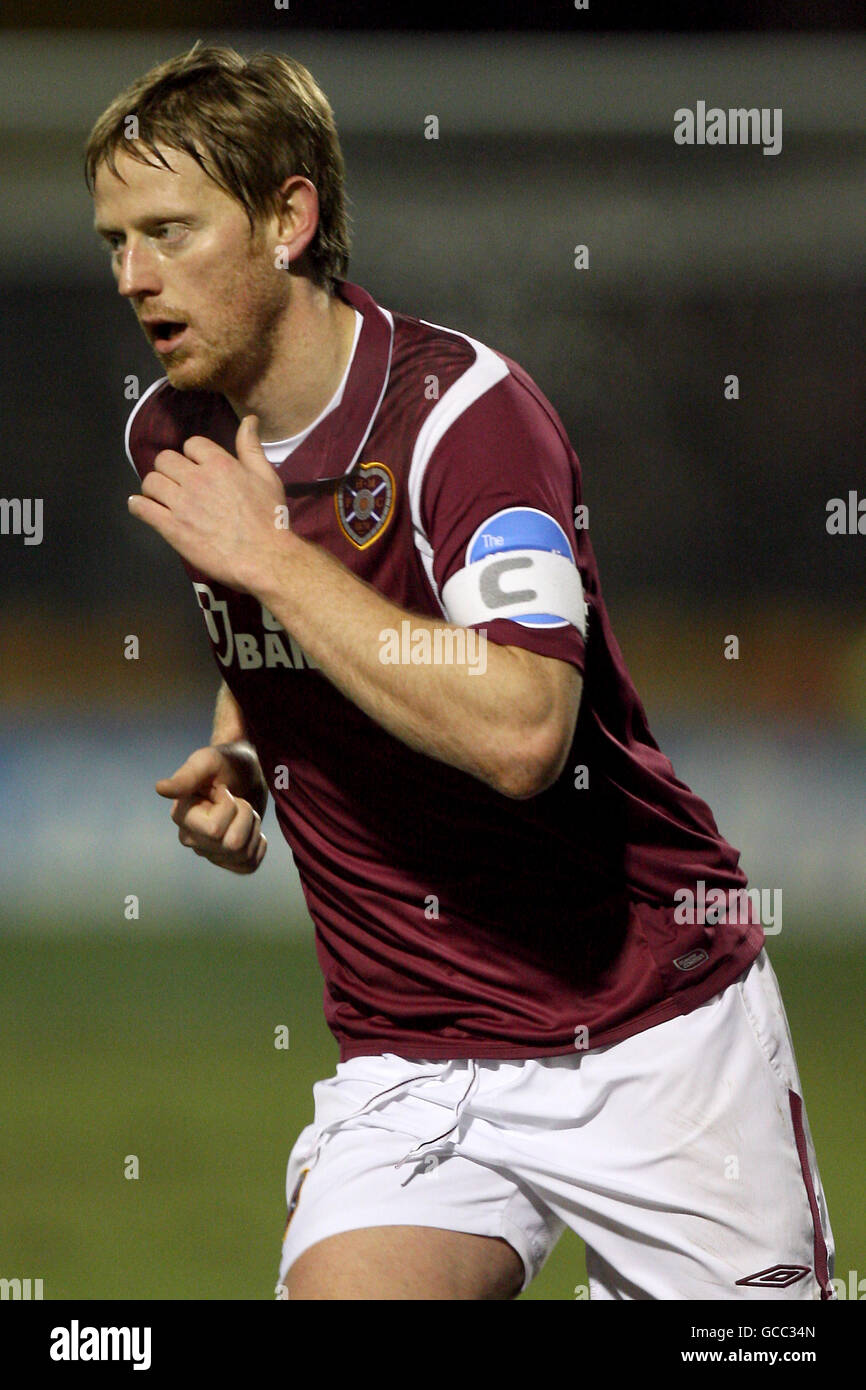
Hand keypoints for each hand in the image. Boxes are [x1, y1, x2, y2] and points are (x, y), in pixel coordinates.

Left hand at [129, 414, 287, 591]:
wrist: (264, 557)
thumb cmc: (270, 518)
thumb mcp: (266, 477)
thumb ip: (251, 448)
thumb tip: (249, 419)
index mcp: (219, 464)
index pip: (191, 444)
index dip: (194, 455)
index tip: (199, 469)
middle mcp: (196, 479)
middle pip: (165, 460)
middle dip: (170, 470)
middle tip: (178, 484)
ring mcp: (181, 504)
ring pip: (151, 481)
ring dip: (154, 487)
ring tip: (162, 498)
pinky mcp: (171, 527)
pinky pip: (142, 508)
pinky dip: (138, 505)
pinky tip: (143, 507)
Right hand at [156, 744, 267, 873]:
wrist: (245, 770)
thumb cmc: (226, 762)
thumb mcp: (208, 761)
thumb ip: (186, 776)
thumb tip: (161, 788)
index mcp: (181, 816)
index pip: (215, 830)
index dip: (230, 807)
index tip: (224, 790)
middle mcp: (190, 838)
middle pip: (233, 844)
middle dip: (245, 816)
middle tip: (237, 799)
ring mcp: (208, 851)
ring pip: (243, 854)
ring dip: (252, 827)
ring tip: (243, 810)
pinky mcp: (226, 858)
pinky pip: (248, 866)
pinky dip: (257, 845)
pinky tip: (250, 827)